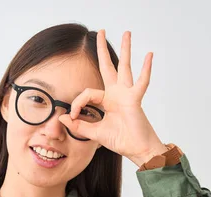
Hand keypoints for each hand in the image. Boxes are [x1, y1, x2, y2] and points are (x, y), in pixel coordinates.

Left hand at [58, 29, 167, 165]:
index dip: (77, 103)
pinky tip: (149, 54)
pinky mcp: (134, 99)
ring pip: (124, 67)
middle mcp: (117, 94)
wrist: (136, 150)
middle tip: (100, 32)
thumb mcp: (94, 133)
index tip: (72, 116)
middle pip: (108, 67)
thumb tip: (62, 117)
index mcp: (107, 101)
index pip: (87, 93)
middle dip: (102, 50)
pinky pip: (141, 82)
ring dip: (125, 49)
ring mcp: (127, 94)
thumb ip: (78, 125)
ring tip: (127, 32)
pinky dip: (146, 69)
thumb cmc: (120, 140)